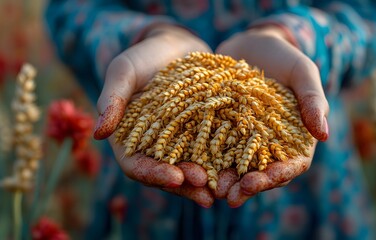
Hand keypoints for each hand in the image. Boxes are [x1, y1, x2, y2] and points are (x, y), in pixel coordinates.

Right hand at [93, 24, 214, 207]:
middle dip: (184, 184)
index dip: (153, 174)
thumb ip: (112, 99)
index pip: (136, 166)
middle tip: (206, 190)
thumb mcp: (124, 72)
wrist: (175, 47)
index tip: (174, 177)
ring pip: (188, 169)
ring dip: (204, 182)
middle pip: (165, 174)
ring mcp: (178, 143)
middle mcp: (153, 147)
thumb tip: (98, 134)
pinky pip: (209, 153)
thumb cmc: (143, 57)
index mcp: (129, 139)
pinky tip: (235, 170)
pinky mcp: (199, 135)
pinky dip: (220, 164)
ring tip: (223, 190)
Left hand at [216, 26, 329, 206]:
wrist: (252, 47)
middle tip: (230, 196)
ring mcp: (247, 141)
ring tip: (212, 190)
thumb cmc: (284, 58)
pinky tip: (195, 169)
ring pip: (239, 169)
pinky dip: (209, 162)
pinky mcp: (225, 133)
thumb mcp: (302, 72)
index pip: (292, 165)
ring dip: (227, 182)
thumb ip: (313, 100)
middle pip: (263, 174)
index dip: (277, 176)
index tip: (260, 181)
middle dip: (248, 187)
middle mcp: (271, 145)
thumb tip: (324, 135)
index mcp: (295, 138)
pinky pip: (217, 150)